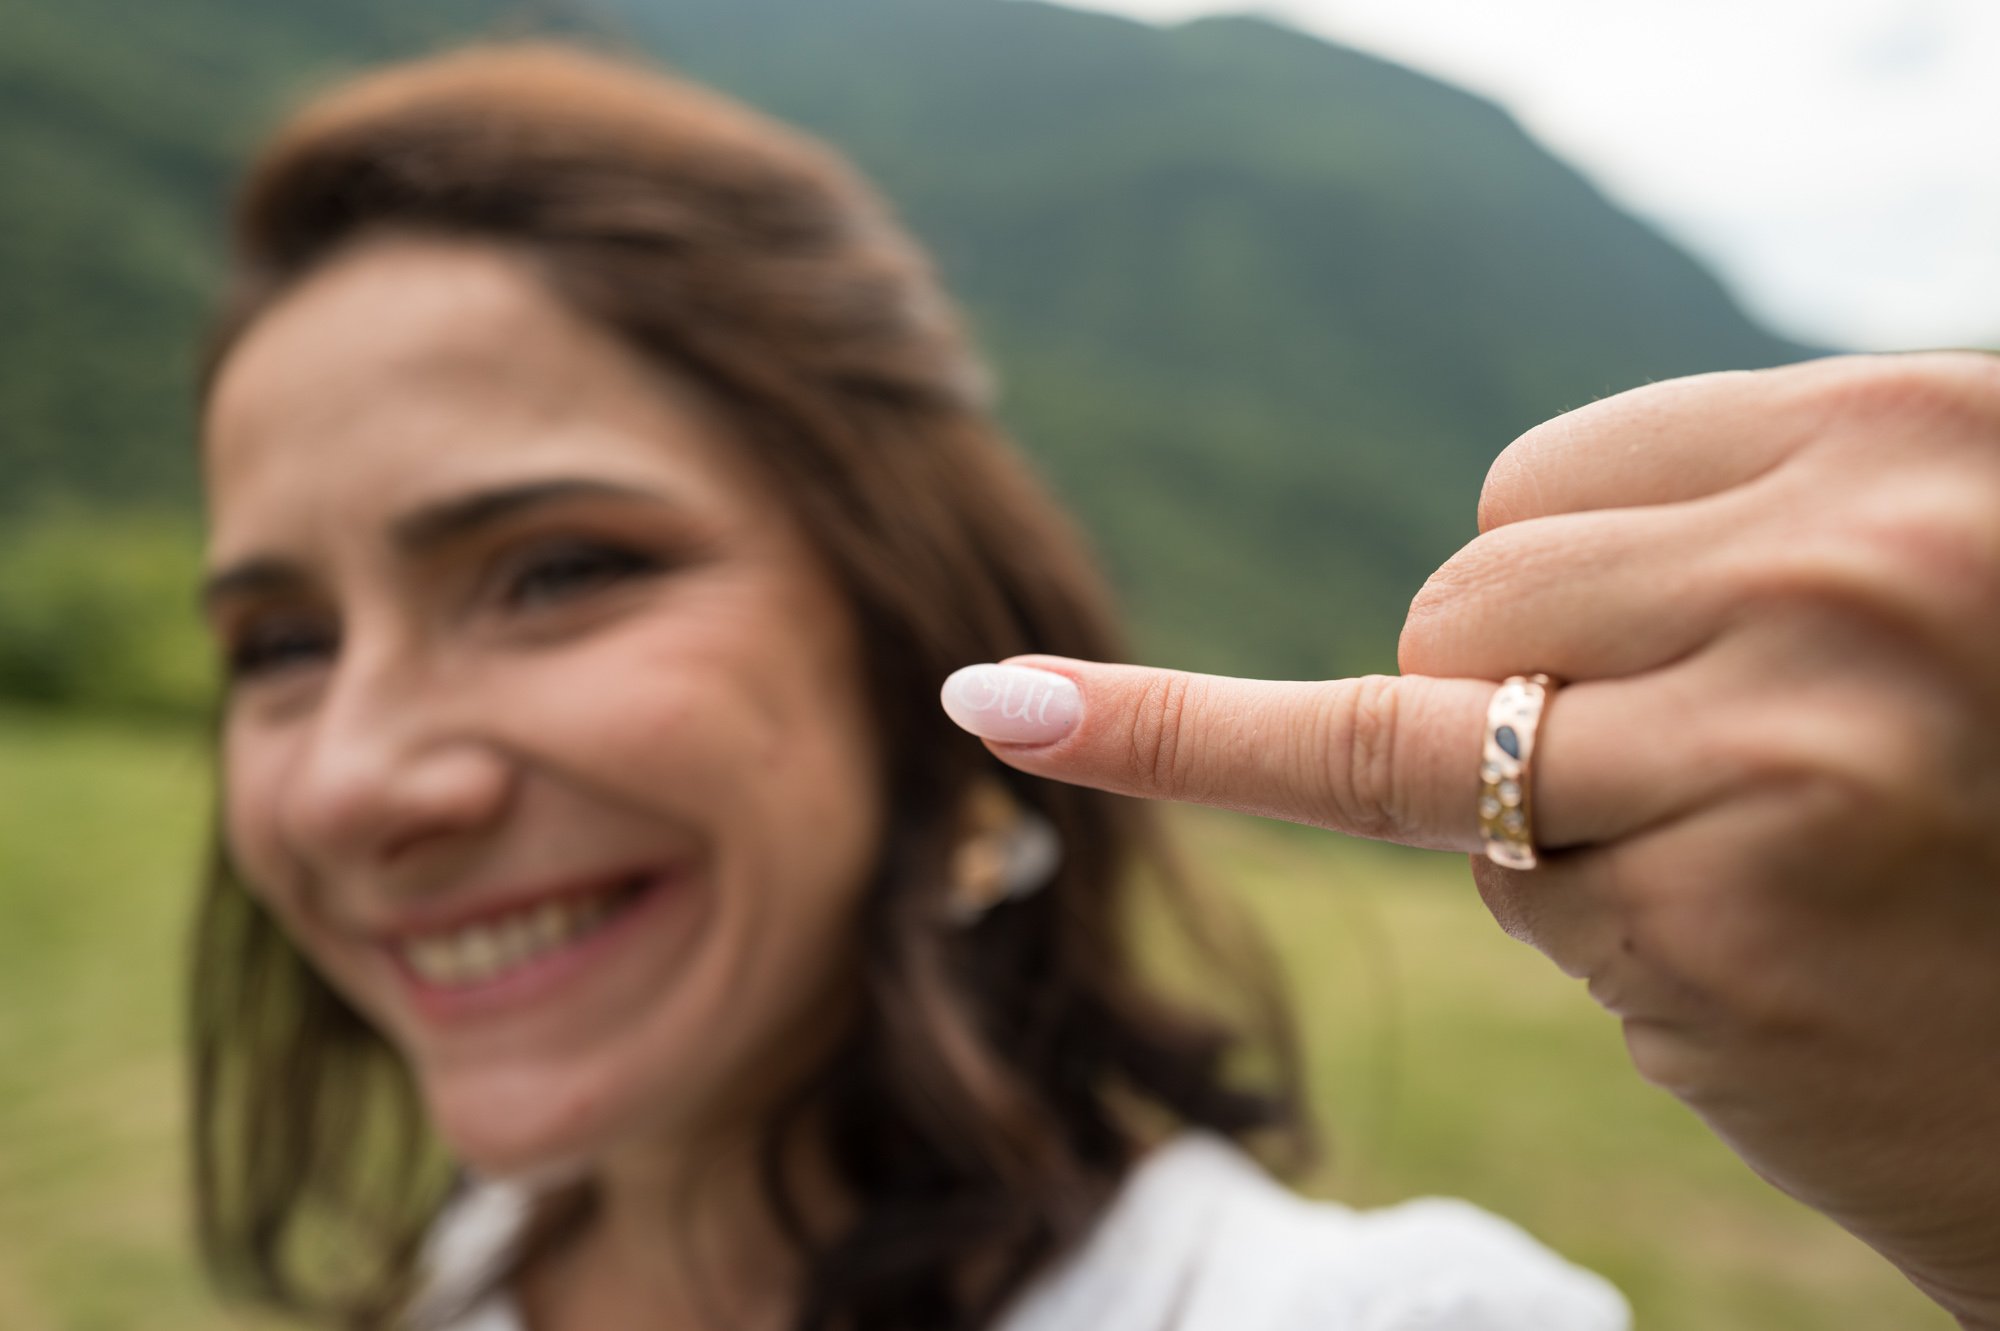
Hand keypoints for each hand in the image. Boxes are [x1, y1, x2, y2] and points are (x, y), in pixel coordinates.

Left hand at [941, 353, 1999, 1326]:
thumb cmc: (1986, 790)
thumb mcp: (1911, 580)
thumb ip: (1719, 537)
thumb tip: (1405, 616)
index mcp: (1905, 436)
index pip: (1534, 480)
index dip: (1563, 591)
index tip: (1664, 653)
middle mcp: (1853, 571)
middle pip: (1461, 604)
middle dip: (1518, 696)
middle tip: (1699, 770)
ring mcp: (1776, 750)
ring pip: (1449, 749)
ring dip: (1547, 818)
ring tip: (1751, 856)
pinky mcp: (1712, 930)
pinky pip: (1515, 893)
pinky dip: (1604, 935)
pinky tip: (1777, 958)